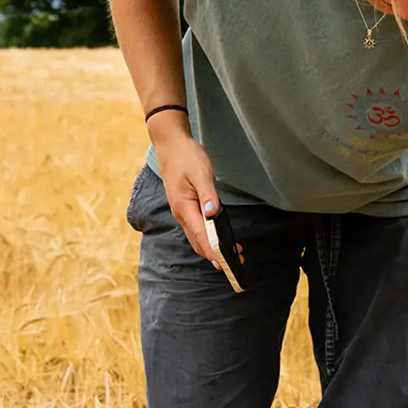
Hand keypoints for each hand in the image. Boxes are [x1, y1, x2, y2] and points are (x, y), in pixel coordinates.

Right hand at [155, 130, 220, 260]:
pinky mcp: (185, 206)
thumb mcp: (201, 173)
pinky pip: (196, 228)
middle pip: (198, 241)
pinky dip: (208, 236)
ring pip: (196, 236)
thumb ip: (208, 195)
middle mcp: (181, 213)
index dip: (213, 250)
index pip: (200, 235)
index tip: (225, 263)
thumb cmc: (186, 157)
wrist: (170, 144)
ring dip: (212, 247)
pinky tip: (220, 238)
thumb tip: (212, 214)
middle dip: (215, 254)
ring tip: (232, 254)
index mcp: (184, 207)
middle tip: (236, 262)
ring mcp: (182, 211)